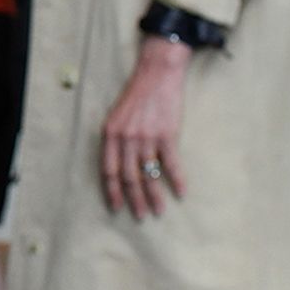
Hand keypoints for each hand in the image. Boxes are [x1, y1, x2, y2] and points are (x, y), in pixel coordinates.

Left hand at [101, 37, 189, 219]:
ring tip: (158, 211)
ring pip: (148, 174)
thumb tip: (120, 165)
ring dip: (154, 196)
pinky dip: (177, 180)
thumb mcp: (117, 116)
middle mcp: (125, 138)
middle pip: (128, 176)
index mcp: (110, 134)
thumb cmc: (137, 95)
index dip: (112, 191)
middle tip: (140, 216)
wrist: (157, 74)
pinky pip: (171, 164)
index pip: (108, 170)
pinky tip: (181, 193)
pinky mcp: (166, 134)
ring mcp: (146, 137)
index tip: (117, 207)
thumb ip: (117, 139)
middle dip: (134, 199)